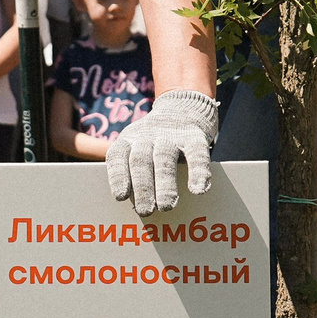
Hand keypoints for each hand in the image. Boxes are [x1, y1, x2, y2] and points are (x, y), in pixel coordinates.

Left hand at [106, 88, 218, 214]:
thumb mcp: (138, 149)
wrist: (183, 107)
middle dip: (142, 187)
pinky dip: (198, 172)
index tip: (121, 196)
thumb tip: (137, 210)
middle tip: (145, 211)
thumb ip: (135, 174)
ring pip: (165, 158)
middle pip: (140, 160)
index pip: (117, 156)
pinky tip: (198, 190)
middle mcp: (146, 136)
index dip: (118, 175)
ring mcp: (171, 136)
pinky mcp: (195, 137)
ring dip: (165, 184)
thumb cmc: (155, 144)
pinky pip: (196, 155)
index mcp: (128, 140)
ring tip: (166, 206)